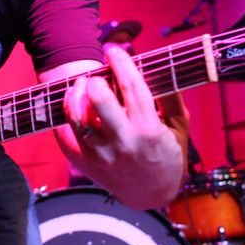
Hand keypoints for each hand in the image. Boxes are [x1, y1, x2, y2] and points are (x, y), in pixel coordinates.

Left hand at [62, 46, 183, 208]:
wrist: (152, 194)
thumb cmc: (168, 154)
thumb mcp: (179, 125)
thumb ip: (170, 95)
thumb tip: (160, 64)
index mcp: (149, 129)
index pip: (131, 87)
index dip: (121, 63)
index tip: (113, 50)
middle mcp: (123, 142)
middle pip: (98, 100)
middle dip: (95, 80)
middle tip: (96, 76)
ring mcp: (101, 155)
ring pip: (75, 116)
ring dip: (75, 94)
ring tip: (81, 87)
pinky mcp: (85, 163)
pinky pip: (64, 134)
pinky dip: (66, 116)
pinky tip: (74, 106)